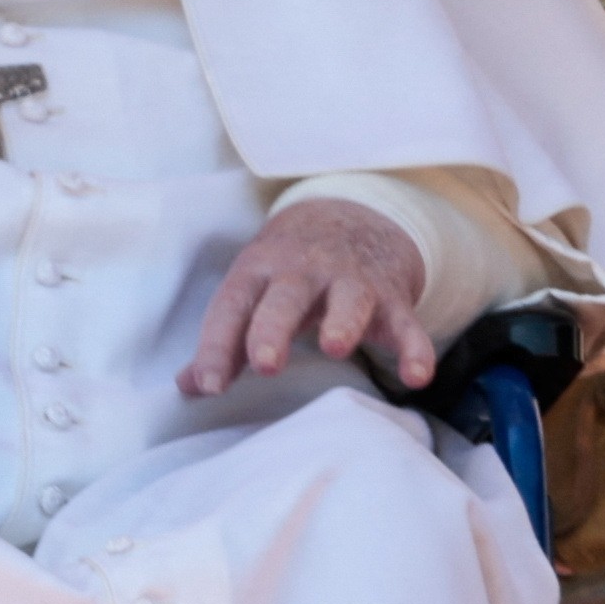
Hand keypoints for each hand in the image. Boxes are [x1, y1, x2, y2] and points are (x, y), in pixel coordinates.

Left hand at [183, 197, 440, 397]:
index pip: (233, 304)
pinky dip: (415, 348)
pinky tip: (417, 376)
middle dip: (274, 328)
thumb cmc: (290, 268)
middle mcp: (305, 271)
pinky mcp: (393, 298)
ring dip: (342, 321)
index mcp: (261, 269)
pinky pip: (407, 324)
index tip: (208, 385)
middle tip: (265, 364)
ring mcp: (352, 281)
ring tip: (335, 347)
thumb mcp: (253, 289)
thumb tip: (188, 387)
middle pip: (286, 297)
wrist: (354, 216)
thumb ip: (226, 341)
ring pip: (349, 300)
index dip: (217, 344)